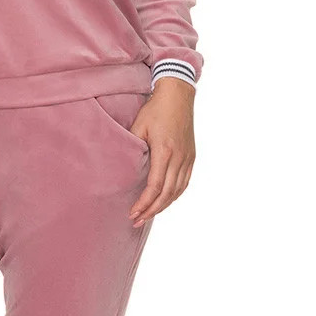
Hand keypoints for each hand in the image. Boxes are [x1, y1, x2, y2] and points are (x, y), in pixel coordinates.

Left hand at [129, 78, 196, 225]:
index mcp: (165, 151)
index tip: (133, 213)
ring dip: (163, 205)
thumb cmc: (156, 108)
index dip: (144, 203)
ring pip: (178, 190)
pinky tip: (165, 201)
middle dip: (151, 210)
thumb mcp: (139, 126)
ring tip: (149, 214)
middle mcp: (179, 157)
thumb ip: (132, 147)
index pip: (155, 186)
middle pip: (167, 193)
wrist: (178, 94)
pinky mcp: (191, 156)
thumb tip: (123, 168)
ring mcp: (188, 157)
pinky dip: (175, 195)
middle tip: (137, 221)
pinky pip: (185, 182)